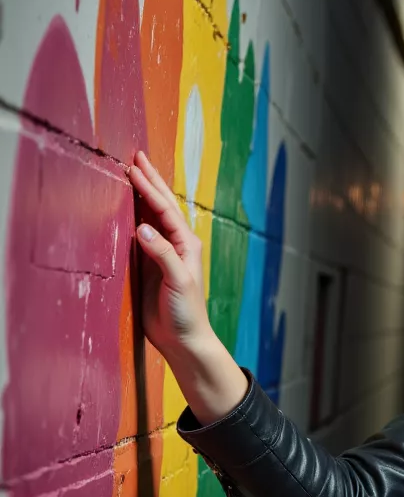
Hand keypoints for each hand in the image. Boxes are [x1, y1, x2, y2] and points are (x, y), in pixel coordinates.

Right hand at [129, 149, 211, 361]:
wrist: (184, 339)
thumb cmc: (187, 312)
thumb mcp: (177, 281)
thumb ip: (161, 255)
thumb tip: (142, 228)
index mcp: (186, 243)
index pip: (165, 209)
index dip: (149, 187)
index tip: (134, 168)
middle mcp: (175, 244)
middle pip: (161, 205)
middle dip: (150, 180)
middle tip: (137, 156)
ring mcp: (161, 254)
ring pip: (151, 216)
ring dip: (142, 195)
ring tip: (132, 173)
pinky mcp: (149, 266)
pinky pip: (139, 235)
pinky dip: (132, 217)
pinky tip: (124, 209)